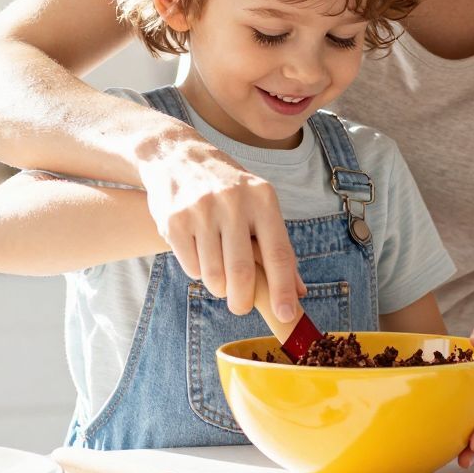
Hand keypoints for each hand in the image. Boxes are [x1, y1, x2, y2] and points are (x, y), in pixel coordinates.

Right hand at [136, 135, 304, 319]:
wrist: (179, 157)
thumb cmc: (229, 188)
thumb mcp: (260, 205)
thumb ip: (278, 247)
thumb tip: (298, 293)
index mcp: (262, 199)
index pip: (278, 252)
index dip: (283, 289)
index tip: (286, 315)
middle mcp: (233, 201)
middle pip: (242, 272)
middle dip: (243, 300)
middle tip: (240, 307)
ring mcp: (201, 210)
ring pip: (214, 275)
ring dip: (218, 286)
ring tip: (219, 274)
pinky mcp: (175, 220)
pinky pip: (191, 267)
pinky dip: (198, 270)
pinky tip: (200, 253)